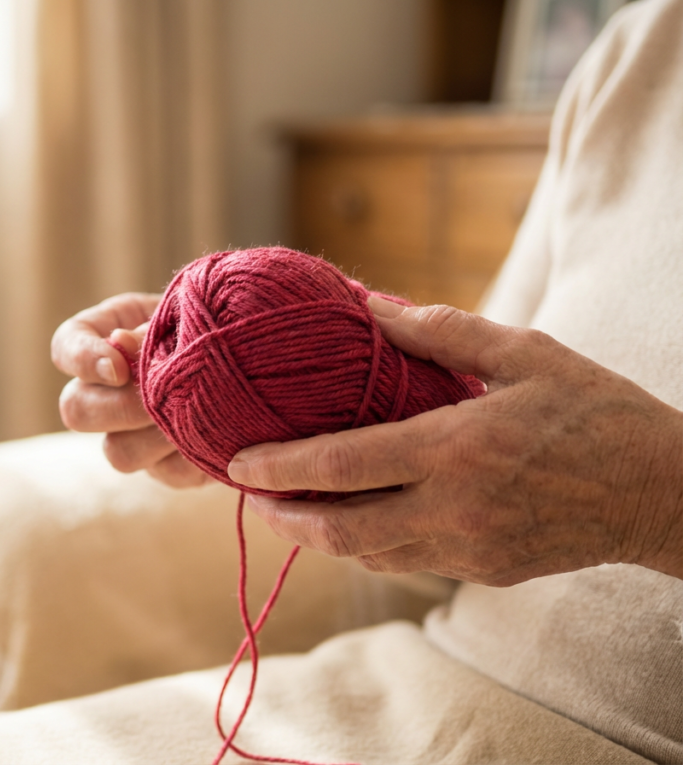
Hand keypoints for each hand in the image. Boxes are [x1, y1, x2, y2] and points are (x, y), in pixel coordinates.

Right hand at [51, 293, 208, 487]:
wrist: (256, 351)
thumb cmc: (214, 319)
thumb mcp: (187, 311)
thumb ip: (153, 328)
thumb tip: (120, 342)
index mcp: (104, 339)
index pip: (65, 347)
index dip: (81, 360)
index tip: (117, 368)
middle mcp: (107, 392)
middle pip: (76, 411)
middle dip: (119, 408)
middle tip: (158, 399)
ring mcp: (134, 435)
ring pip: (118, 454)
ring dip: (157, 437)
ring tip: (197, 415)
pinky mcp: (168, 466)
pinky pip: (169, 474)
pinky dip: (195, 458)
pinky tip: (221, 437)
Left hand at [227, 299, 682, 585]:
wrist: (662, 492)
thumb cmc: (595, 412)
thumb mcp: (525, 353)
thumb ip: (443, 332)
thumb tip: (372, 306)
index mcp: (456, 448)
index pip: (342, 465)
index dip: (279, 467)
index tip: (236, 463)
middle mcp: (453, 508)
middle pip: (339, 528)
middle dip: (283, 516)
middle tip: (249, 496)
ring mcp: (468, 549)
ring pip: (366, 554)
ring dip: (319, 534)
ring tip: (290, 507)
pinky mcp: (484, 571)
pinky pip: (405, 564)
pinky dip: (366, 545)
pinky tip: (353, 520)